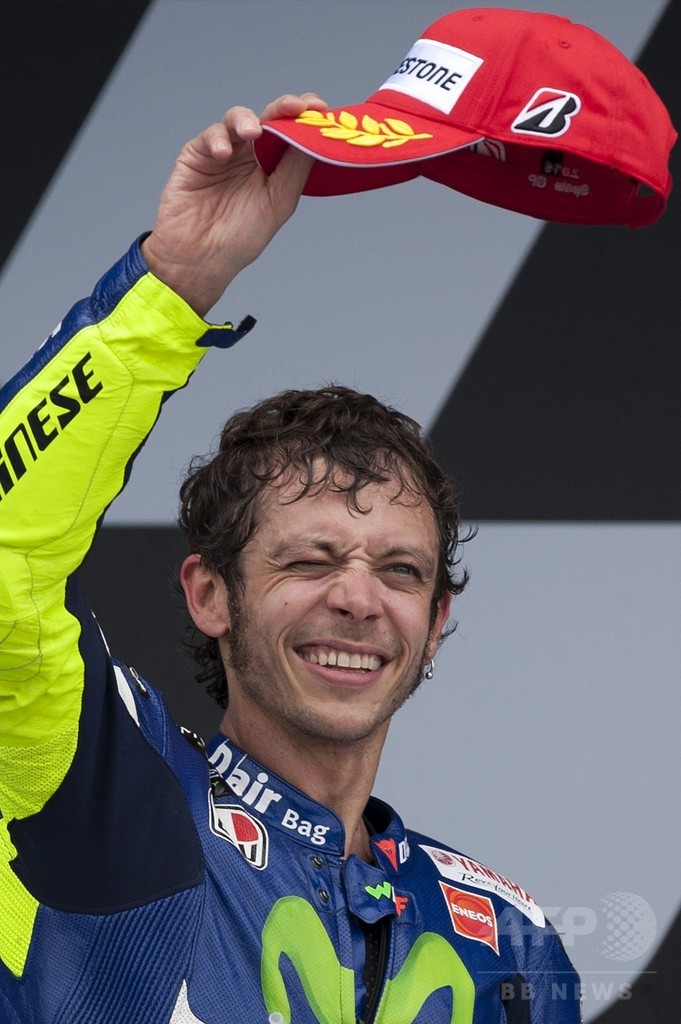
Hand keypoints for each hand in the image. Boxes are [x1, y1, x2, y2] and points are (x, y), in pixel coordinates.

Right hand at [142, 93, 326, 314]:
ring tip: (254, 132)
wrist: (199, 259)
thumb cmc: (239, 239)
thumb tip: (314, 138)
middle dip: (283, 108)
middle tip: (296, 107)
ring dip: (248, 119)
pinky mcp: (196, 154)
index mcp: (273, 166)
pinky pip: (210, 136)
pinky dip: (218, 139)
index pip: (292, 133)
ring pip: (238, 119)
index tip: (321, 109)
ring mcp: (224, 152)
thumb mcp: (278, 204)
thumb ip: (295, 170)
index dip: (305, 117)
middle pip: (269, 118)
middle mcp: (250, 155)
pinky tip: (223, 154)